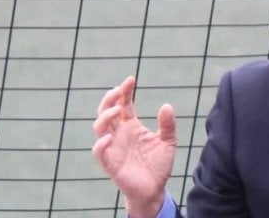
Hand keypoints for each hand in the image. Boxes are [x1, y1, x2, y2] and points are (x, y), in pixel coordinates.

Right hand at [92, 76, 176, 217]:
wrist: (155, 189)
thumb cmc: (158, 165)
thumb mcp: (169, 141)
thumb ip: (168, 125)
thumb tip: (167, 105)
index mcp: (131, 126)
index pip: (124, 104)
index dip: (124, 91)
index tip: (131, 79)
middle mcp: (119, 134)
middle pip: (106, 111)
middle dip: (109, 99)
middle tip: (118, 90)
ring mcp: (113, 147)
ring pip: (99, 127)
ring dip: (105, 116)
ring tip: (118, 108)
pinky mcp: (110, 163)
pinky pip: (99, 151)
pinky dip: (101, 143)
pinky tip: (110, 137)